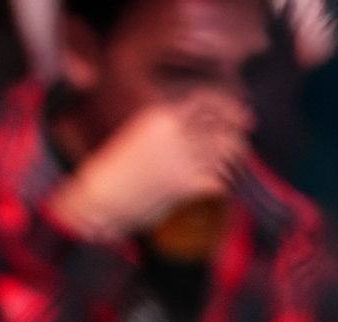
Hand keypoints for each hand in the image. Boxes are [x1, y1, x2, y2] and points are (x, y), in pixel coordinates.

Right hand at [48, 91, 252, 241]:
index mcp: (161, 117)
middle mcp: (176, 133)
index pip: (207, 102)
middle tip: (241, 139)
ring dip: (234, 159)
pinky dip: (222, 183)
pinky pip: (219, 180)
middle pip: (223, 125)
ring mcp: (184, 159)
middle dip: (238, 131)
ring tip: (231, 165)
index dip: (230, 107)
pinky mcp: (188, 185)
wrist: (96, 202)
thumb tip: (201, 131)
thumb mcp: (137, 138)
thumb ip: (168, 130)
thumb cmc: (113, 174)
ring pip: (228, 152)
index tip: (241, 116)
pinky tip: (216, 186)